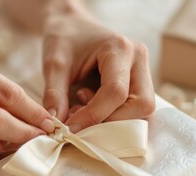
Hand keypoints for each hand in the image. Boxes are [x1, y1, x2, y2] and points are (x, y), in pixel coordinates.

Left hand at [42, 13, 154, 132]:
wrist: (72, 26)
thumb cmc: (64, 40)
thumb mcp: (53, 64)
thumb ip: (54, 94)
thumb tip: (56, 124)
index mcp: (119, 49)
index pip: (116, 92)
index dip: (93, 116)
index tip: (70, 128)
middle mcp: (138, 60)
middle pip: (140, 105)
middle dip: (110, 121)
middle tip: (79, 116)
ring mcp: (142, 72)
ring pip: (141, 111)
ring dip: (112, 120)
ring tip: (83, 107)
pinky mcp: (138, 83)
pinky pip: (134, 110)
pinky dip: (112, 116)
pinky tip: (90, 105)